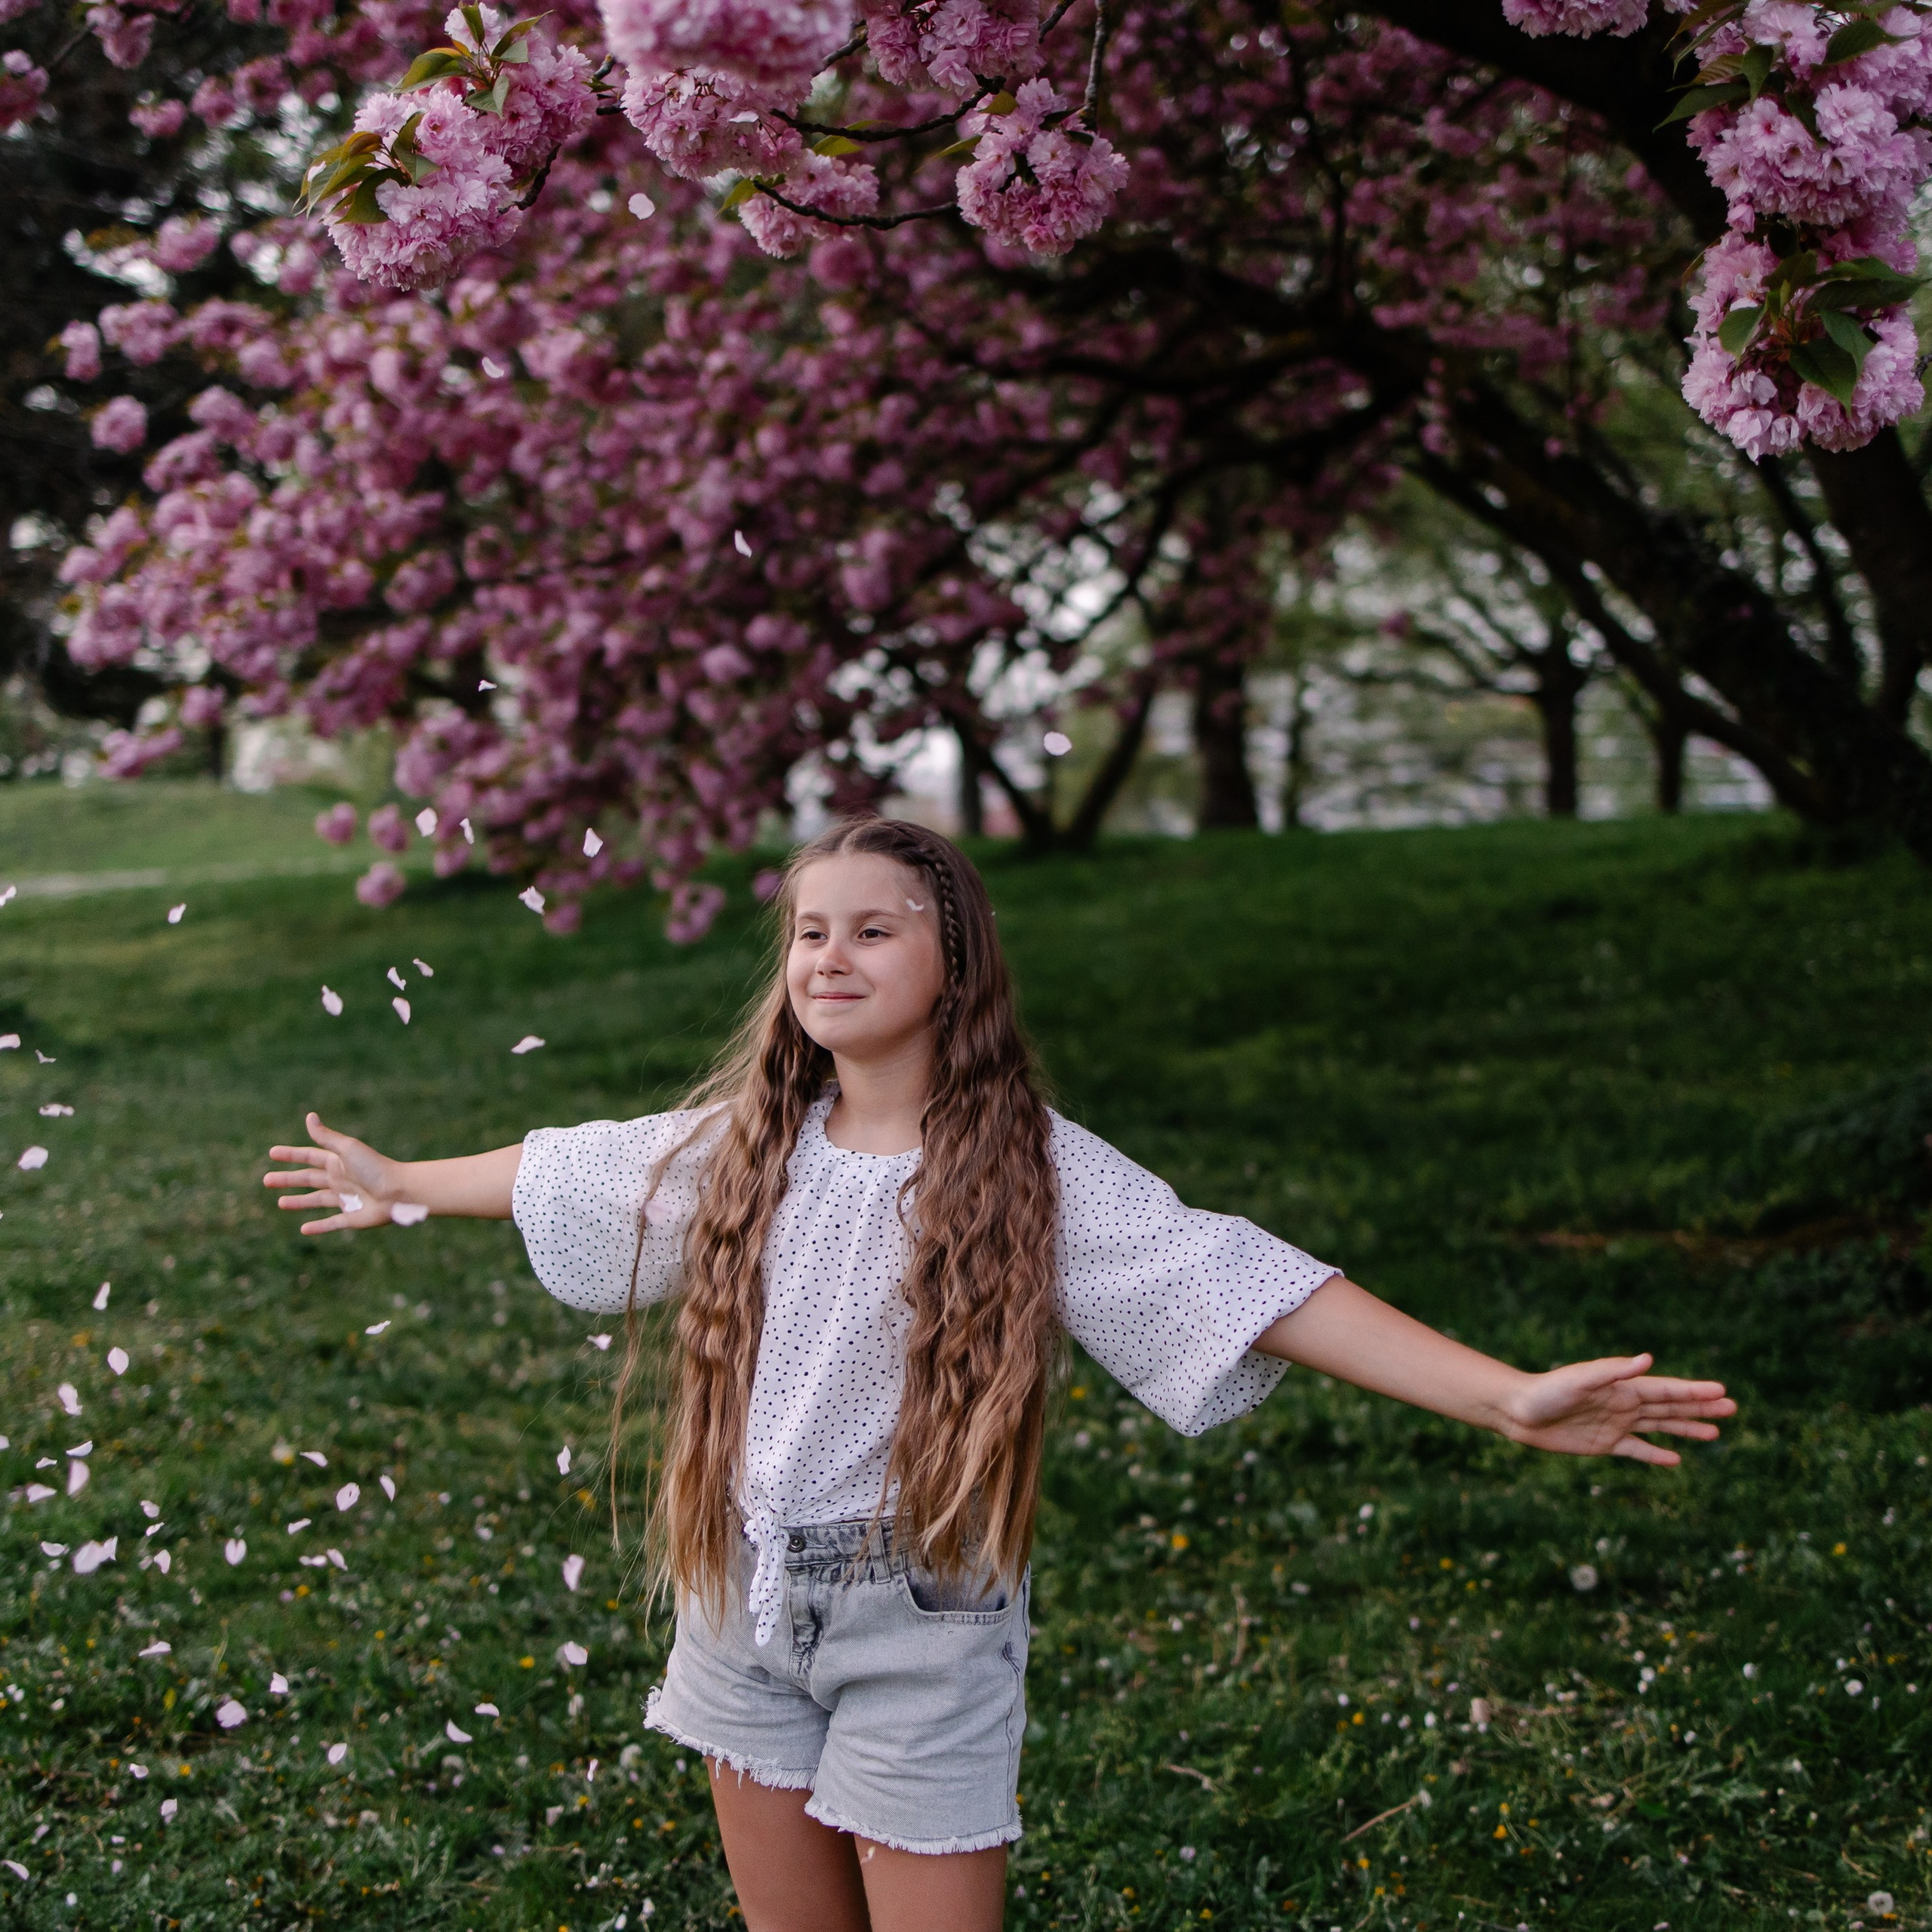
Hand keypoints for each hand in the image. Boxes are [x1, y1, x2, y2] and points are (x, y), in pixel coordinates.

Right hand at [263, 1111, 407, 1235]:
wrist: (400, 1191)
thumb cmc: (375, 1168)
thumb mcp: (347, 1149)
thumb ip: (326, 1137)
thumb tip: (309, 1116)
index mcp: (338, 1162)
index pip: (309, 1156)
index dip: (291, 1155)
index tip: (272, 1153)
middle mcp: (340, 1180)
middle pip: (308, 1179)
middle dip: (288, 1180)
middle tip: (266, 1180)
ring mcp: (346, 1199)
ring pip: (316, 1201)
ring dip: (299, 1202)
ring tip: (280, 1203)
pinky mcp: (352, 1217)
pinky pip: (332, 1223)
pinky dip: (318, 1227)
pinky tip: (304, 1229)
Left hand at [1504, 1353, 1734, 1464]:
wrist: (1517, 1412)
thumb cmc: (1546, 1390)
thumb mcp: (1579, 1379)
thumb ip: (1613, 1371)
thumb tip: (1647, 1359)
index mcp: (1622, 1387)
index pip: (1666, 1389)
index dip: (1694, 1391)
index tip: (1722, 1391)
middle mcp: (1623, 1404)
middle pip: (1670, 1406)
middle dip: (1700, 1408)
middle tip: (1731, 1409)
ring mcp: (1616, 1424)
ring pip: (1660, 1427)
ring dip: (1686, 1428)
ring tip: (1714, 1433)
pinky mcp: (1603, 1444)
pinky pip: (1636, 1451)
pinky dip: (1656, 1455)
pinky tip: (1675, 1460)